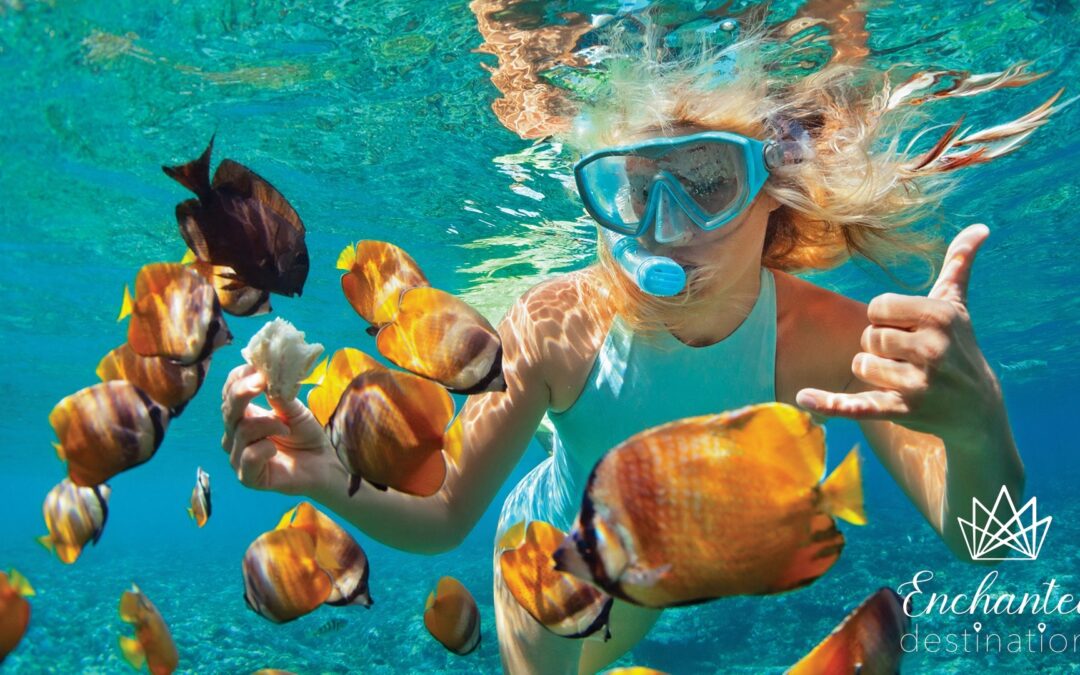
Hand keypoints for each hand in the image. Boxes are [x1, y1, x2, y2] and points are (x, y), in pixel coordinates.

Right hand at [221, 364, 341, 495]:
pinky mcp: (248, 477)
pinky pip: (248, 456)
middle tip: (262, 381)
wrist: (324, 463)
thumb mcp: (293, 409)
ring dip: (268, 424)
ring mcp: (238, 457)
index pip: (229, 393)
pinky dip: (264, 448)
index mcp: (243, 415)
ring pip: (241, 431)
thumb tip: (265, 371)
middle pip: (228, 409)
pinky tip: (275, 448)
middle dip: (243, 392)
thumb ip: (278, 394)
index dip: (239, 378)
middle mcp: (234, 435)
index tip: (257, 367)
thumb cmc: (306, 435)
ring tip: (287, 427)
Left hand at [796, 224, 1002, 442]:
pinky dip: (830, 404)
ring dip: (874, 371)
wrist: (977, 409)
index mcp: (939, 316)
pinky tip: (803, 398)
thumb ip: (959, 264)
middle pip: (868, 336)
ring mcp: (919, 383)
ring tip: (904, 377)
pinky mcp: (903, 411)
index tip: (908, 330)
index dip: (885, 319)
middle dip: (880, 347)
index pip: (877, 307)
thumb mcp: (957, 306)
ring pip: (861, 365)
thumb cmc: (959, 347)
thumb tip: (980, 227)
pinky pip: (858, 404)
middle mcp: (932, 348)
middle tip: (908, 357)